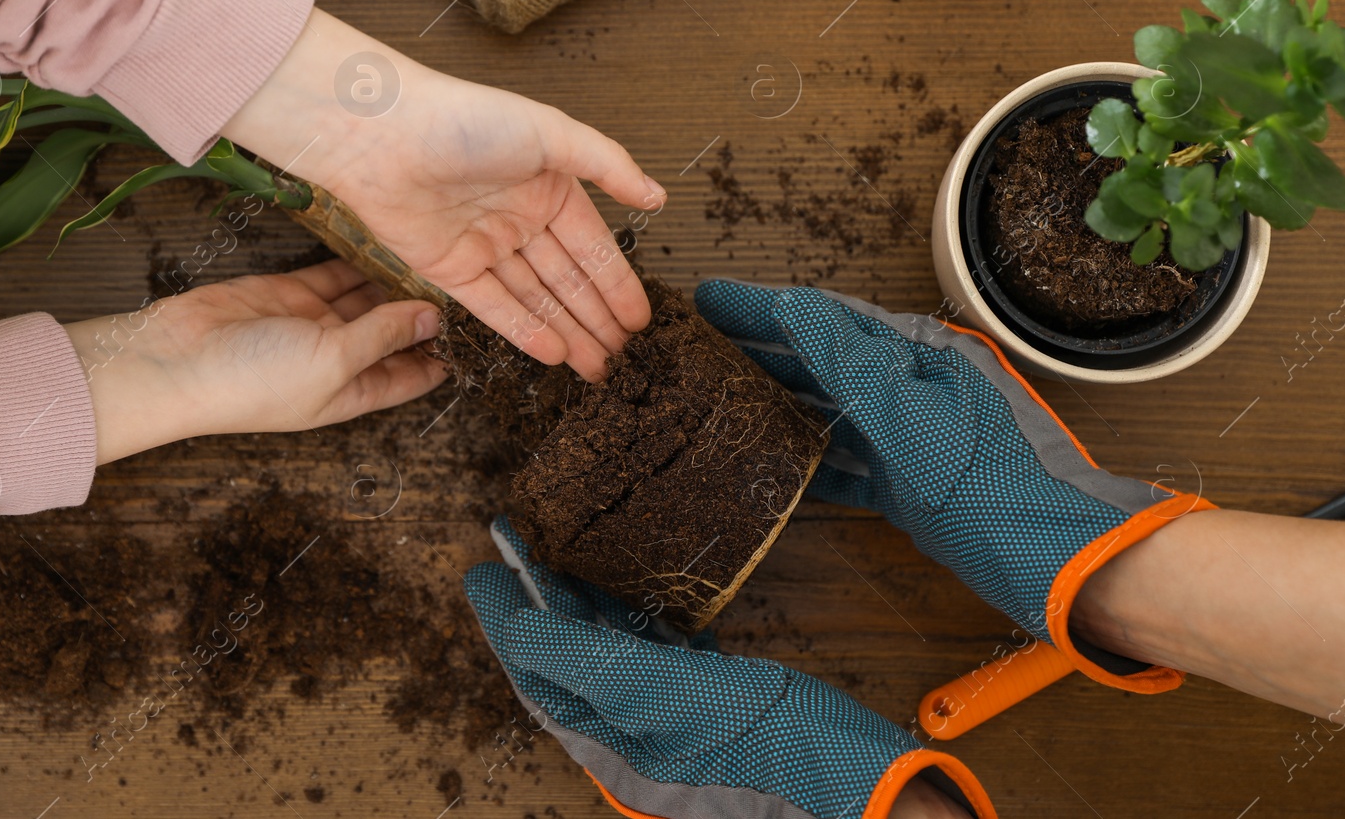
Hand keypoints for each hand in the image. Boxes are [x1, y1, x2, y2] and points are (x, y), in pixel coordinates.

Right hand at [65, 261, 445, 463]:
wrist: (175, 359)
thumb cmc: (254, 380)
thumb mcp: (332, 362)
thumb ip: (382, 335)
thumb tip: (431, 318)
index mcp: (351, 392)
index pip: (409, 376)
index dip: (441, 357)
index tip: (478, 330)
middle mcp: (337, 360)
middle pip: (392, 334)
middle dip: (421, 311)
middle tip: (462, 274)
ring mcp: (313, 324)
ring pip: (367, 298)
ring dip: (393, 281)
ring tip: (433, 251)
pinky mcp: (290, 292)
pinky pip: (334, 274)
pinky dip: (358, 261)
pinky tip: (390, 241)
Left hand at [222, 8, 664, 380]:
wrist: (384, 134)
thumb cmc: (467, 120)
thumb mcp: (552, 133)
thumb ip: (608, 165)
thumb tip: (657, 197)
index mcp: (549, 186)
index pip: (593, 247)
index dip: (618, 285)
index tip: (642, 323)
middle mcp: (520, 218)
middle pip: (567, 280)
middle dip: (597, 320)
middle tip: (626, 362)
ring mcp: (484, 245)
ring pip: (535, 299)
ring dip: (568, 333)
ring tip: (598, 371)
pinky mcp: (447, 268)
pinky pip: (492, 307)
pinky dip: (523, 331)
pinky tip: (554, 356)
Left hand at [464, 516, 992, 818]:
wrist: (862, 796)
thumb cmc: (777, 753)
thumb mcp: (676, 700)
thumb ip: (596, 669)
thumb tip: (522, 631)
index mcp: (614, 747)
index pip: (537, 674)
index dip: (505, 618)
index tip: (482, 568)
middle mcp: (634, 742)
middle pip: (563, 667)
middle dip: (536, 607)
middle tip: (514, 550)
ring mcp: (673, 729)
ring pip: (607, 661)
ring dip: (582, 612)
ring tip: (562, 561)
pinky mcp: (715, 713)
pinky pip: (657, 663)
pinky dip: (638, 625)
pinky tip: (641, 597)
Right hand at [693, 278, 1212, 691]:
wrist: (1059, 558)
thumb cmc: (995, 487)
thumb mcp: (912, 416)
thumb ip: (851, 361)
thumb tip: (795, 307)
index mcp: (917, 355)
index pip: (823, 316)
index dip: (760, 306)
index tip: (708, 299)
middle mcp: (913, 388)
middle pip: (821, 357)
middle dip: (760, 348)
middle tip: (699, 343)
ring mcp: (911, 437)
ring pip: (828, 408)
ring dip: (775, 400)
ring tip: (720, 395)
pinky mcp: (910, 484)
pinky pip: (846, 462)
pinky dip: (807, 461)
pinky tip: (773, 467)